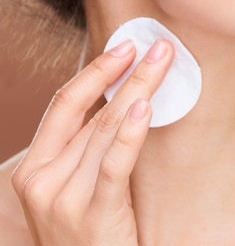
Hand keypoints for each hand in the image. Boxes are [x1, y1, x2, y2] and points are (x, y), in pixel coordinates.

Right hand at [12, 38, 173, 244]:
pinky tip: (145, 106)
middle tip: (159, 46)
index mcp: (33, 169)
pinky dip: (130, 133)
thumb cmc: (89, 234)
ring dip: (138, 89)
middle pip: (90, 111)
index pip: (64, 103)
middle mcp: (42, 181)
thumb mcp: (74, 187)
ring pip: (105, 129)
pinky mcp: (93, 217)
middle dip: (128, 73)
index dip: (95, 71)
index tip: (126, 46)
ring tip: (162, 62)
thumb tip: (121, 94)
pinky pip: (114, 164)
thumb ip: (85, 147)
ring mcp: (64, 201)